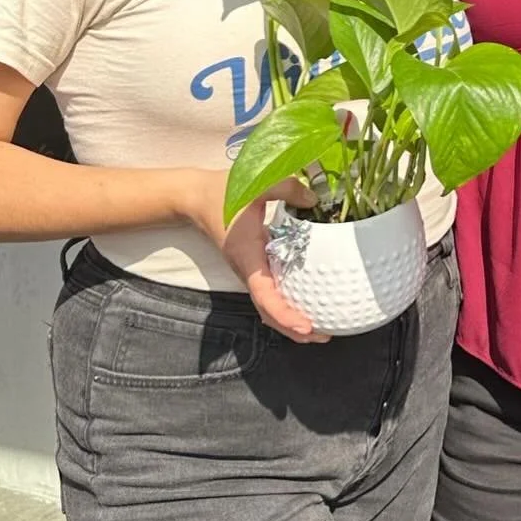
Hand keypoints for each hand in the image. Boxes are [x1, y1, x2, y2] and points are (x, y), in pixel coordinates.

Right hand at [180, 170, 326, 343]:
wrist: (195, 198)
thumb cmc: (223, 193)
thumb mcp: (255, 184)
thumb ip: (286, 188)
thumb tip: (315, 200)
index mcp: (247, 256)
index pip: (264, 294)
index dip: (284, 313)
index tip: (306, 325)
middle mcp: (247, 271)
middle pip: (268, 311)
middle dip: (294, 328)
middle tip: (325, 335)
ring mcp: (249, 272)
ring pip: (269, 307)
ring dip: (291, 322)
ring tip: (321, 329)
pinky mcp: (253, 268)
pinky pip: (270, 295)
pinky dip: (286, 307)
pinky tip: (308, 305)